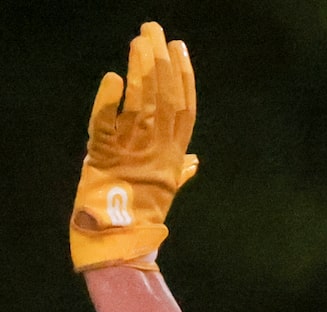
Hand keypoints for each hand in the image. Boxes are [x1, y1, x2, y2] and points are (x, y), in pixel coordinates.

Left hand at [71, 20, 200, 272]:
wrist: (122, 241)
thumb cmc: (141, 215)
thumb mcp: (164, 189)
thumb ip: (181, 171)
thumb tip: (196, 161)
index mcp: (173, 157)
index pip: (184, 110)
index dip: (184, 78)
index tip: (180, 49)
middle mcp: (157, 152)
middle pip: (164, 100)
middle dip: (160, 63)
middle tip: (154, 30)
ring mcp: (132, 154)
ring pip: (141, 106)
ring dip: (140, 72)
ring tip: (138, 42)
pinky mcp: (104, 158)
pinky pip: (106, 126)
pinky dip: (109, 102)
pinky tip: (114, 79)